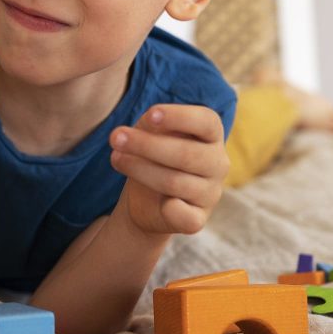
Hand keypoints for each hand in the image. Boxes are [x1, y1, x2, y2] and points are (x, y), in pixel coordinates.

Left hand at [108, 104, 229, 235]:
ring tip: (115, 158)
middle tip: (115, 137)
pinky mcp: (197, 219)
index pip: (206, 121)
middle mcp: (217, 163)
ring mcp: (210, 193)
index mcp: (211, 135)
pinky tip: (158, 202)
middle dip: (147, 145)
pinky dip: (169, 209)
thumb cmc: (152, 156)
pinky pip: (184, 216)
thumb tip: (150, 124)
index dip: (179, 117)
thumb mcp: (151, 133)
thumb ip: (153, 126)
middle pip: (186, 154)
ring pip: (175, 182)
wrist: (148, 201)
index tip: (151, 114)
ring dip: (139, 169)